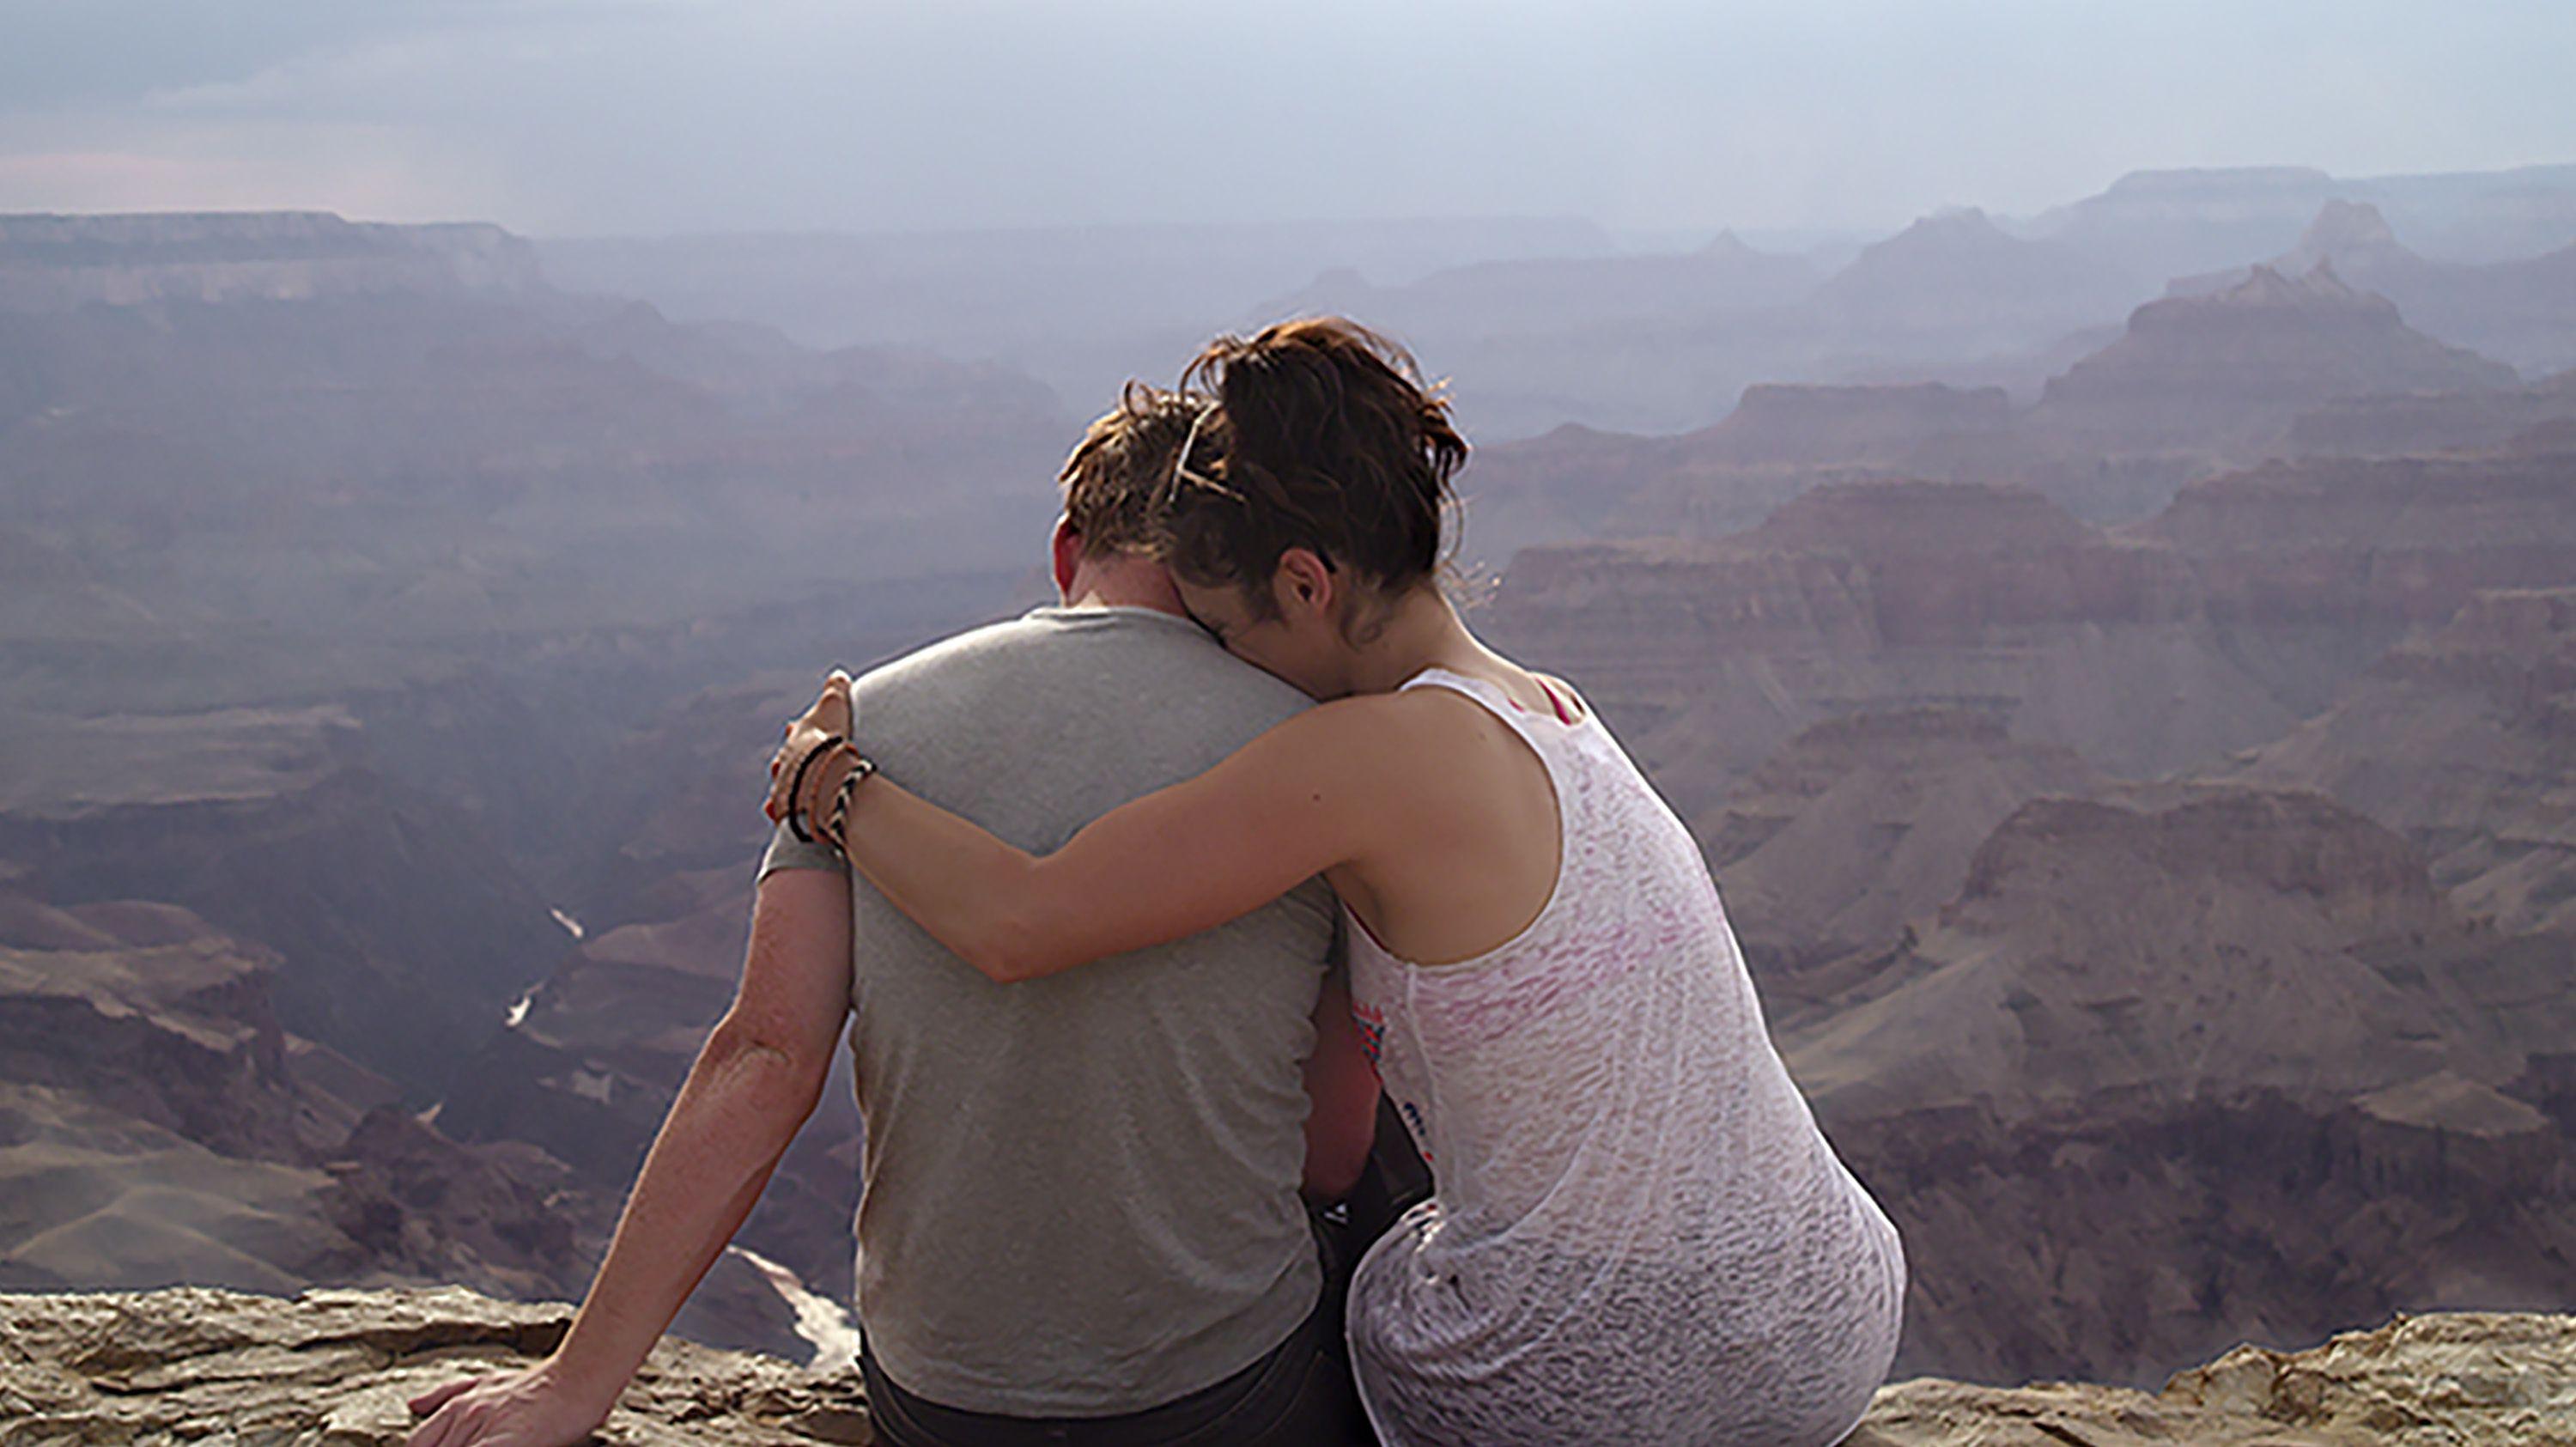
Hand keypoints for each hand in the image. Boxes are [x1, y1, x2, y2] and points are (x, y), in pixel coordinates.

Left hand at [404, 1360, 610, 1446]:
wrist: (578, 1377)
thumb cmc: (540, 1382)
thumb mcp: (487, 1381)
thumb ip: (448, 1394)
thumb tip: (413, 1405)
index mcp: (457, 1405)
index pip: (418, 1442)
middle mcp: (463, 1417)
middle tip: (470, 1444)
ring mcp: (481, 1429)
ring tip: (485, 1444)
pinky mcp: (500, 1442)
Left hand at [764, 669, 854, 826]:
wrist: (819, 775)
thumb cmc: (829, 740)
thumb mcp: (834, 706)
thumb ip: (836, 689)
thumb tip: (838, 675)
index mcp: (797, 736)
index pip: (796, 731)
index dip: (799, 730)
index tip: (796, 728)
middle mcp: (786, 760)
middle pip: (786, 759)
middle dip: (792, 760)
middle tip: (801, 763)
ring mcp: (785, 785)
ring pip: (782, 784)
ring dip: (788, 784)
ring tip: (796, 788)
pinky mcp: (785, 808)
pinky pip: (779, 809)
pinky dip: (779, 809)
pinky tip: (778, 811)